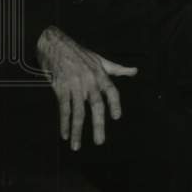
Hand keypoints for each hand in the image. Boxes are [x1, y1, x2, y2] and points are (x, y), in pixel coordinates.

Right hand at [36, 26, 137, 151]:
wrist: (56, 45)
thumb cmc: (79, 54)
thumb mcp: (100, 59)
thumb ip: (117, 69)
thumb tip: (135, 71)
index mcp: (100, 74)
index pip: (112, 91)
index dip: (115, 103)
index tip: (117, 117)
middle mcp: (90, 81)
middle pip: (96, 105)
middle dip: (98, 124)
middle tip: (100, 142)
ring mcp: (75, 86)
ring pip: (78, 111)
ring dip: (77, 130)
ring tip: (76, 146)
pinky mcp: (61, 88)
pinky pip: (64, 108)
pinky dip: (64, 123)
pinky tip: (65, 134)